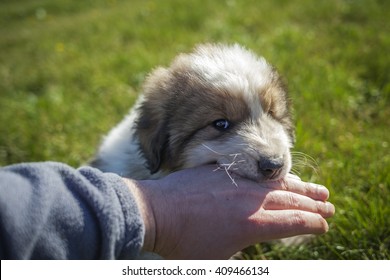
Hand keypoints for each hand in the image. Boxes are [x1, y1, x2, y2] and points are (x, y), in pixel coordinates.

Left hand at [126, 165, 334, 258]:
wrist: (158, 212)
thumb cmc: (185, 243)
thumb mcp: (218, 259)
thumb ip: (243, 248)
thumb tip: (256, 239)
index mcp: (252, 225)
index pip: (293, 223)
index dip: (312, 224)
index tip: (323, 225)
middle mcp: (250, 200)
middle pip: (291, 201)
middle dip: (313, 205)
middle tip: (330, 207)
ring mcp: (238, 183)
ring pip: (277, 184)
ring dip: (301, 188)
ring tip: (319, 190)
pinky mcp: (226, 171)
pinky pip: (257, 174)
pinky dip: (275, 178)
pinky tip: (282, 179)